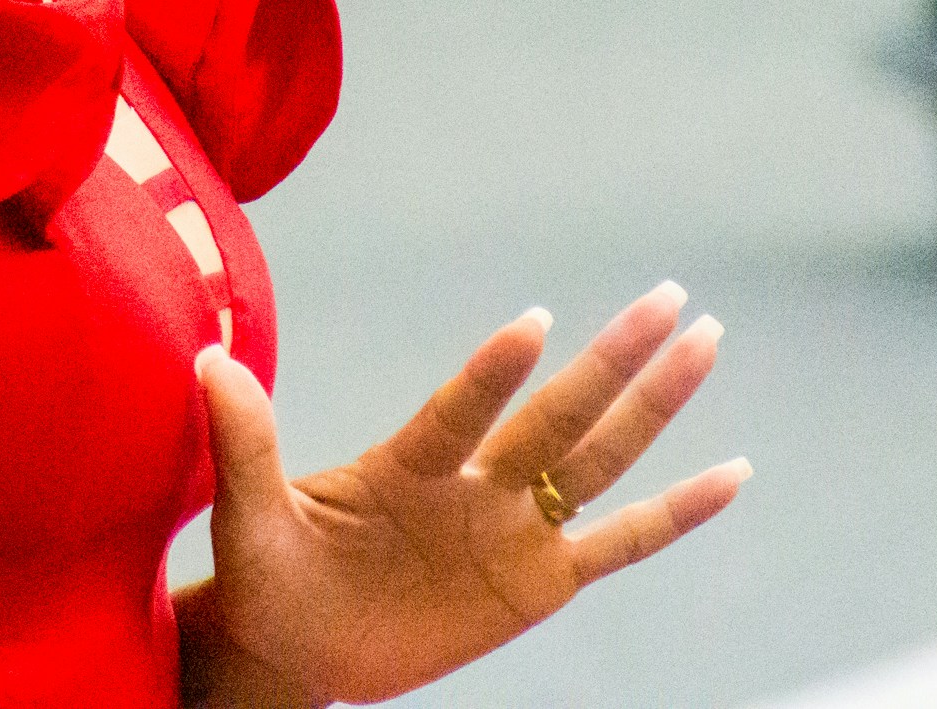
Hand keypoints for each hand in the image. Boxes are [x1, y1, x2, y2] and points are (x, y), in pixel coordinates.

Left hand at [181, 283, 746, 706]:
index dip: (493, 372)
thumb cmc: (267, 572)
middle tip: (672, 294)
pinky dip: (675, 513)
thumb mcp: (247, 513)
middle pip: (557, 414)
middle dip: (613, 359)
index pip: (460, 410)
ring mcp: (513, 527)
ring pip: (599, 458)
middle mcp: (474, 482)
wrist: (292, 642)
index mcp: (408, 462)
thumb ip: (242, 441)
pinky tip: (730, 474)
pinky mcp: (539, 581)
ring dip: (653, 405)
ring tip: (705, 342)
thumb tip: (205, 362)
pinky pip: (620, 542)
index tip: (533, 324)